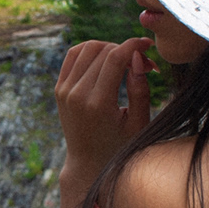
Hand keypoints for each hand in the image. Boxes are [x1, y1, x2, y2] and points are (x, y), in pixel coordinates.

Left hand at [54, 36, 154, 189]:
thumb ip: (140, 90)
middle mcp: (77, 94)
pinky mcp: (59, 89)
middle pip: (103, 51)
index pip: (115, 58)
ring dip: (109, 47)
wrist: (88, 163)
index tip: (148, 44)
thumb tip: (137, 57)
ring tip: (125, 61)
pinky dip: (90, 50)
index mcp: (98, 104)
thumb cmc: (120, 146)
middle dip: (126, 49)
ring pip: (87, 48)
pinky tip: (105, 59)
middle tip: (143, 63)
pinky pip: (73, 55)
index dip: (134, 45)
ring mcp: (65, 91)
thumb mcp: (138, 124)